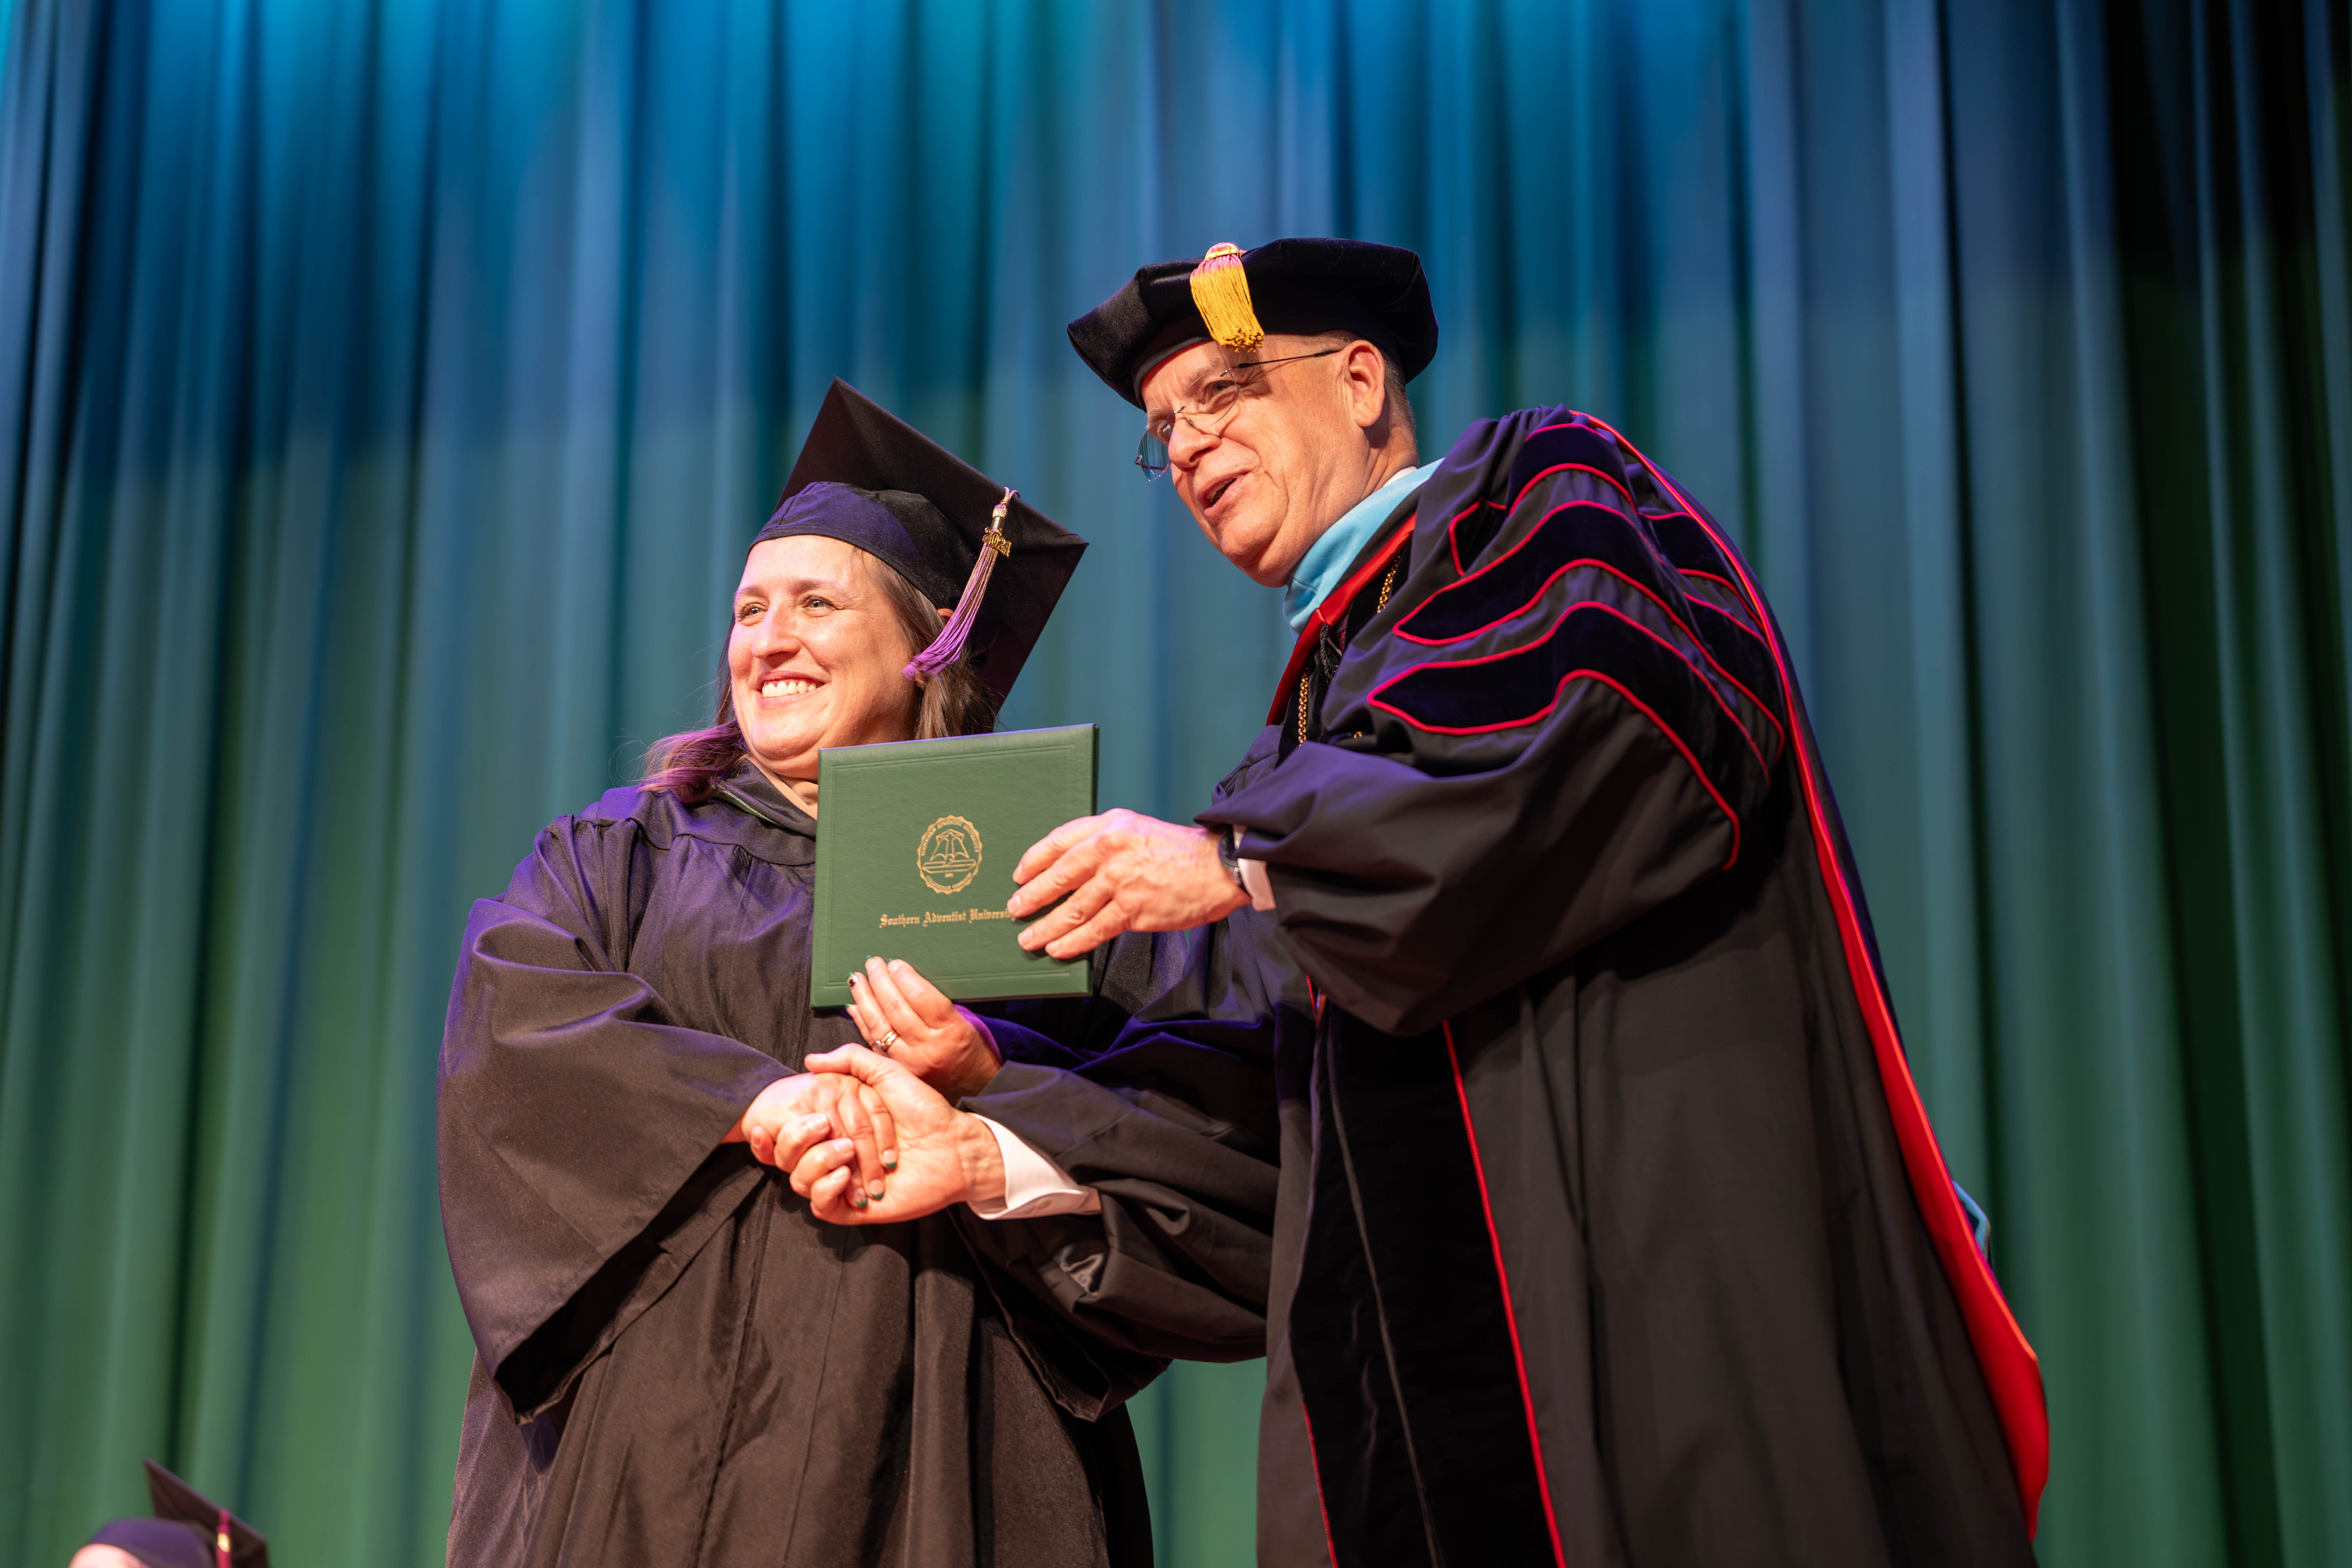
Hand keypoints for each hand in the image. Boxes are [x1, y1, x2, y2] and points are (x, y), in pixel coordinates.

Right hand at [789, 1044, 1005, 1224]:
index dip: (770, 1133)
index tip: (763, 1121)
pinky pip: (820, 1207)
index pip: (788, 1135)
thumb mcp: (886, 1073)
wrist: (953, 1145)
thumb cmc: (923, 1109)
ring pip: (800, 1183)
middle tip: (823, 1125)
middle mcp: (834, 1155)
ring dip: (817, 1163)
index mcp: (834, 1128)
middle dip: (796, 1141)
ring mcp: (843, 1182)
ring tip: (847, 1151)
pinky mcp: (855, 1207)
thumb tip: (810, 1061)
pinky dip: (826, 1190)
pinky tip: (846, 1176)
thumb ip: (850, 1060)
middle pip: (786, 1159)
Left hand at [845, 956, 1002, 1097]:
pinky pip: (873, 1044)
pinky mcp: (899, 1072)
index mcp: (952, 1030)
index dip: (903, 976)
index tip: (894, 963)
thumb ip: (940, 1004)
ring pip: (880, 1026)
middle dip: (880, 981)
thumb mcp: (969, 1021)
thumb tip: (910, 981)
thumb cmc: (975, 1051)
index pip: (921, 997)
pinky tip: (855, 1007)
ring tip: (857, 981)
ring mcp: (911, 1062)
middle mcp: (929, 1047)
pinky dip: (862, 1023)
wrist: (978, 1088)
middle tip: (872, 964)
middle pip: (896, 1008)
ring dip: (865, 1000)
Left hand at [1006, 809, 1249, 957]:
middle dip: (1032, 896)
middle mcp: (1110, 849)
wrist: (1218, 868)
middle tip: (1015, 909)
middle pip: (1059, 876)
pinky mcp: (1133, 909)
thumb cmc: (1179, 852)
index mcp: (1110, 825)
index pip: (1060, 841)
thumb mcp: (1137, 830)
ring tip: (1030, 938)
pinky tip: (1059, 949)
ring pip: (1072, 908)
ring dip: (1046, 926)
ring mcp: (1121, 881)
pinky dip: (1073, 942)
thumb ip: (1105, 843)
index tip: (1020, 875)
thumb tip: (1070, 868)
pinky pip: (1094, 930)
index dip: (1035, 860)